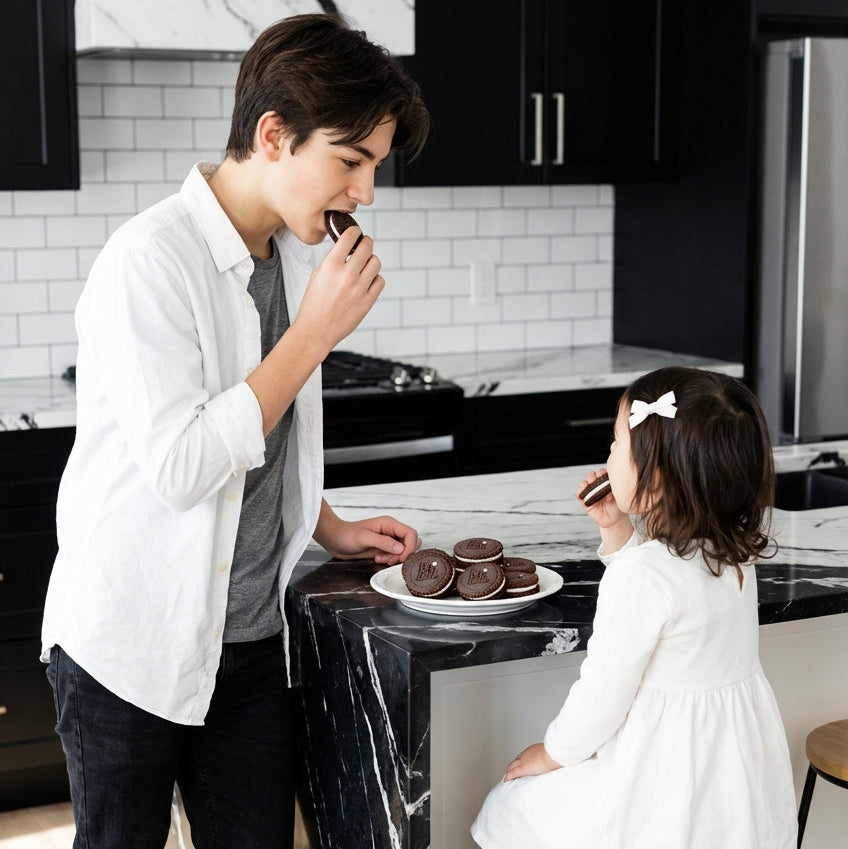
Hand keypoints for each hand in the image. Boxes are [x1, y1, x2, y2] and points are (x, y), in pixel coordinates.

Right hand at [294, 228, 384, 351]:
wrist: (316, 330)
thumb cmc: (313, 304)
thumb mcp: (317, 275)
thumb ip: (333, 261)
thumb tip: (348, 250)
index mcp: (331, 265)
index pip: (349, 237)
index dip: (354, 232)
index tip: (355, 232)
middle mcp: (347, 275)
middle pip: (367, 247)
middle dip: (366, 243)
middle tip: (364, 245)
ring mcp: (359, 288)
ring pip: (376, 262)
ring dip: (371, 260)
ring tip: (365, 265)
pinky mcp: (368, 301)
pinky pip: (380, 281)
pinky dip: (375, 278)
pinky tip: (367, 281)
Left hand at [314, 501, 420, 565]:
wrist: (335, 540)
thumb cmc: (346, 535)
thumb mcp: (364, 538)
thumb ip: (383, 543)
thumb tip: (401, 548)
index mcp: (389, 524)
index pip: (410, 533)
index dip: (409, 547)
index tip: (401, 557)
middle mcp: (391, 531)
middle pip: (410, 542)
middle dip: (403, 554)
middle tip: (389, 559)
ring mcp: (387, 540)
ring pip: (404, 550)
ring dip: (395, 558)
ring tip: (380, 559)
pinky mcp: (383, 548)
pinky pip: (395, 555)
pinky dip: (390, 560)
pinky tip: (378, 559)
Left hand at [503, 743, 560, 781]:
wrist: (553, 754)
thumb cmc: (556, 754)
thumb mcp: (553, 756)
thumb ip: (552, 759)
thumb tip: (558, 762)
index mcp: (534, 750)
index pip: (524, 756)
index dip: (521, 761)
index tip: (521, 765)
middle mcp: (526, 754)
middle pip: (516, 760)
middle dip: (513, 766)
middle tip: (512, 772)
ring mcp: (523, 761)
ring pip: (512, 766)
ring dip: (510, 771)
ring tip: (508, 778)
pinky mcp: (522, 769)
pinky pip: (512, 773)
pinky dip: (508, 777)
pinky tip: (506, 781)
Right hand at [575, 468, 626, 527]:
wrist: (614, 520)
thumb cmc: (618, 506)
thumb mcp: (619, 498)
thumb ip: (614, 493)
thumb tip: (609, 493)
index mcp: (605, 482)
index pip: (601, 473)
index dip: (600, 472)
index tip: (601, 475)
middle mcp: (596, 485)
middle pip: (590, 476)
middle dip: (591, 476)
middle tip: (593, 480)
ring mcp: (590, 492)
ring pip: (583, 484)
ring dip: (583, 484)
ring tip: (586, 486)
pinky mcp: (584, 500)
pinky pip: (579, 495)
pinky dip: (579, 493)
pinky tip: (581, 494)